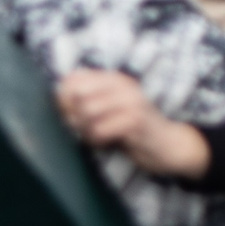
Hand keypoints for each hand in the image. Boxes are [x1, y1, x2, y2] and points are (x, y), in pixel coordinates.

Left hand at [55, 69, 211, 179]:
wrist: (167, 146)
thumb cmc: (131, 130)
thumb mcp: (107, 110)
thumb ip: (84, 102)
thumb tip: (57, 101)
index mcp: (112, 79)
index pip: (71, 79)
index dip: (63, 99)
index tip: (70, 114)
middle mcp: (122, 84)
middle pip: (75, 95)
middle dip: (72, 116)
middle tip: (83, 129)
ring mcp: (130, 100)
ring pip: (86, 111)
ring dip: (85, 130)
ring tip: (96, 136)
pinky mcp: (136, 119)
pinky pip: (99, 130)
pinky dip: (97, 140)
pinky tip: (107, 142)